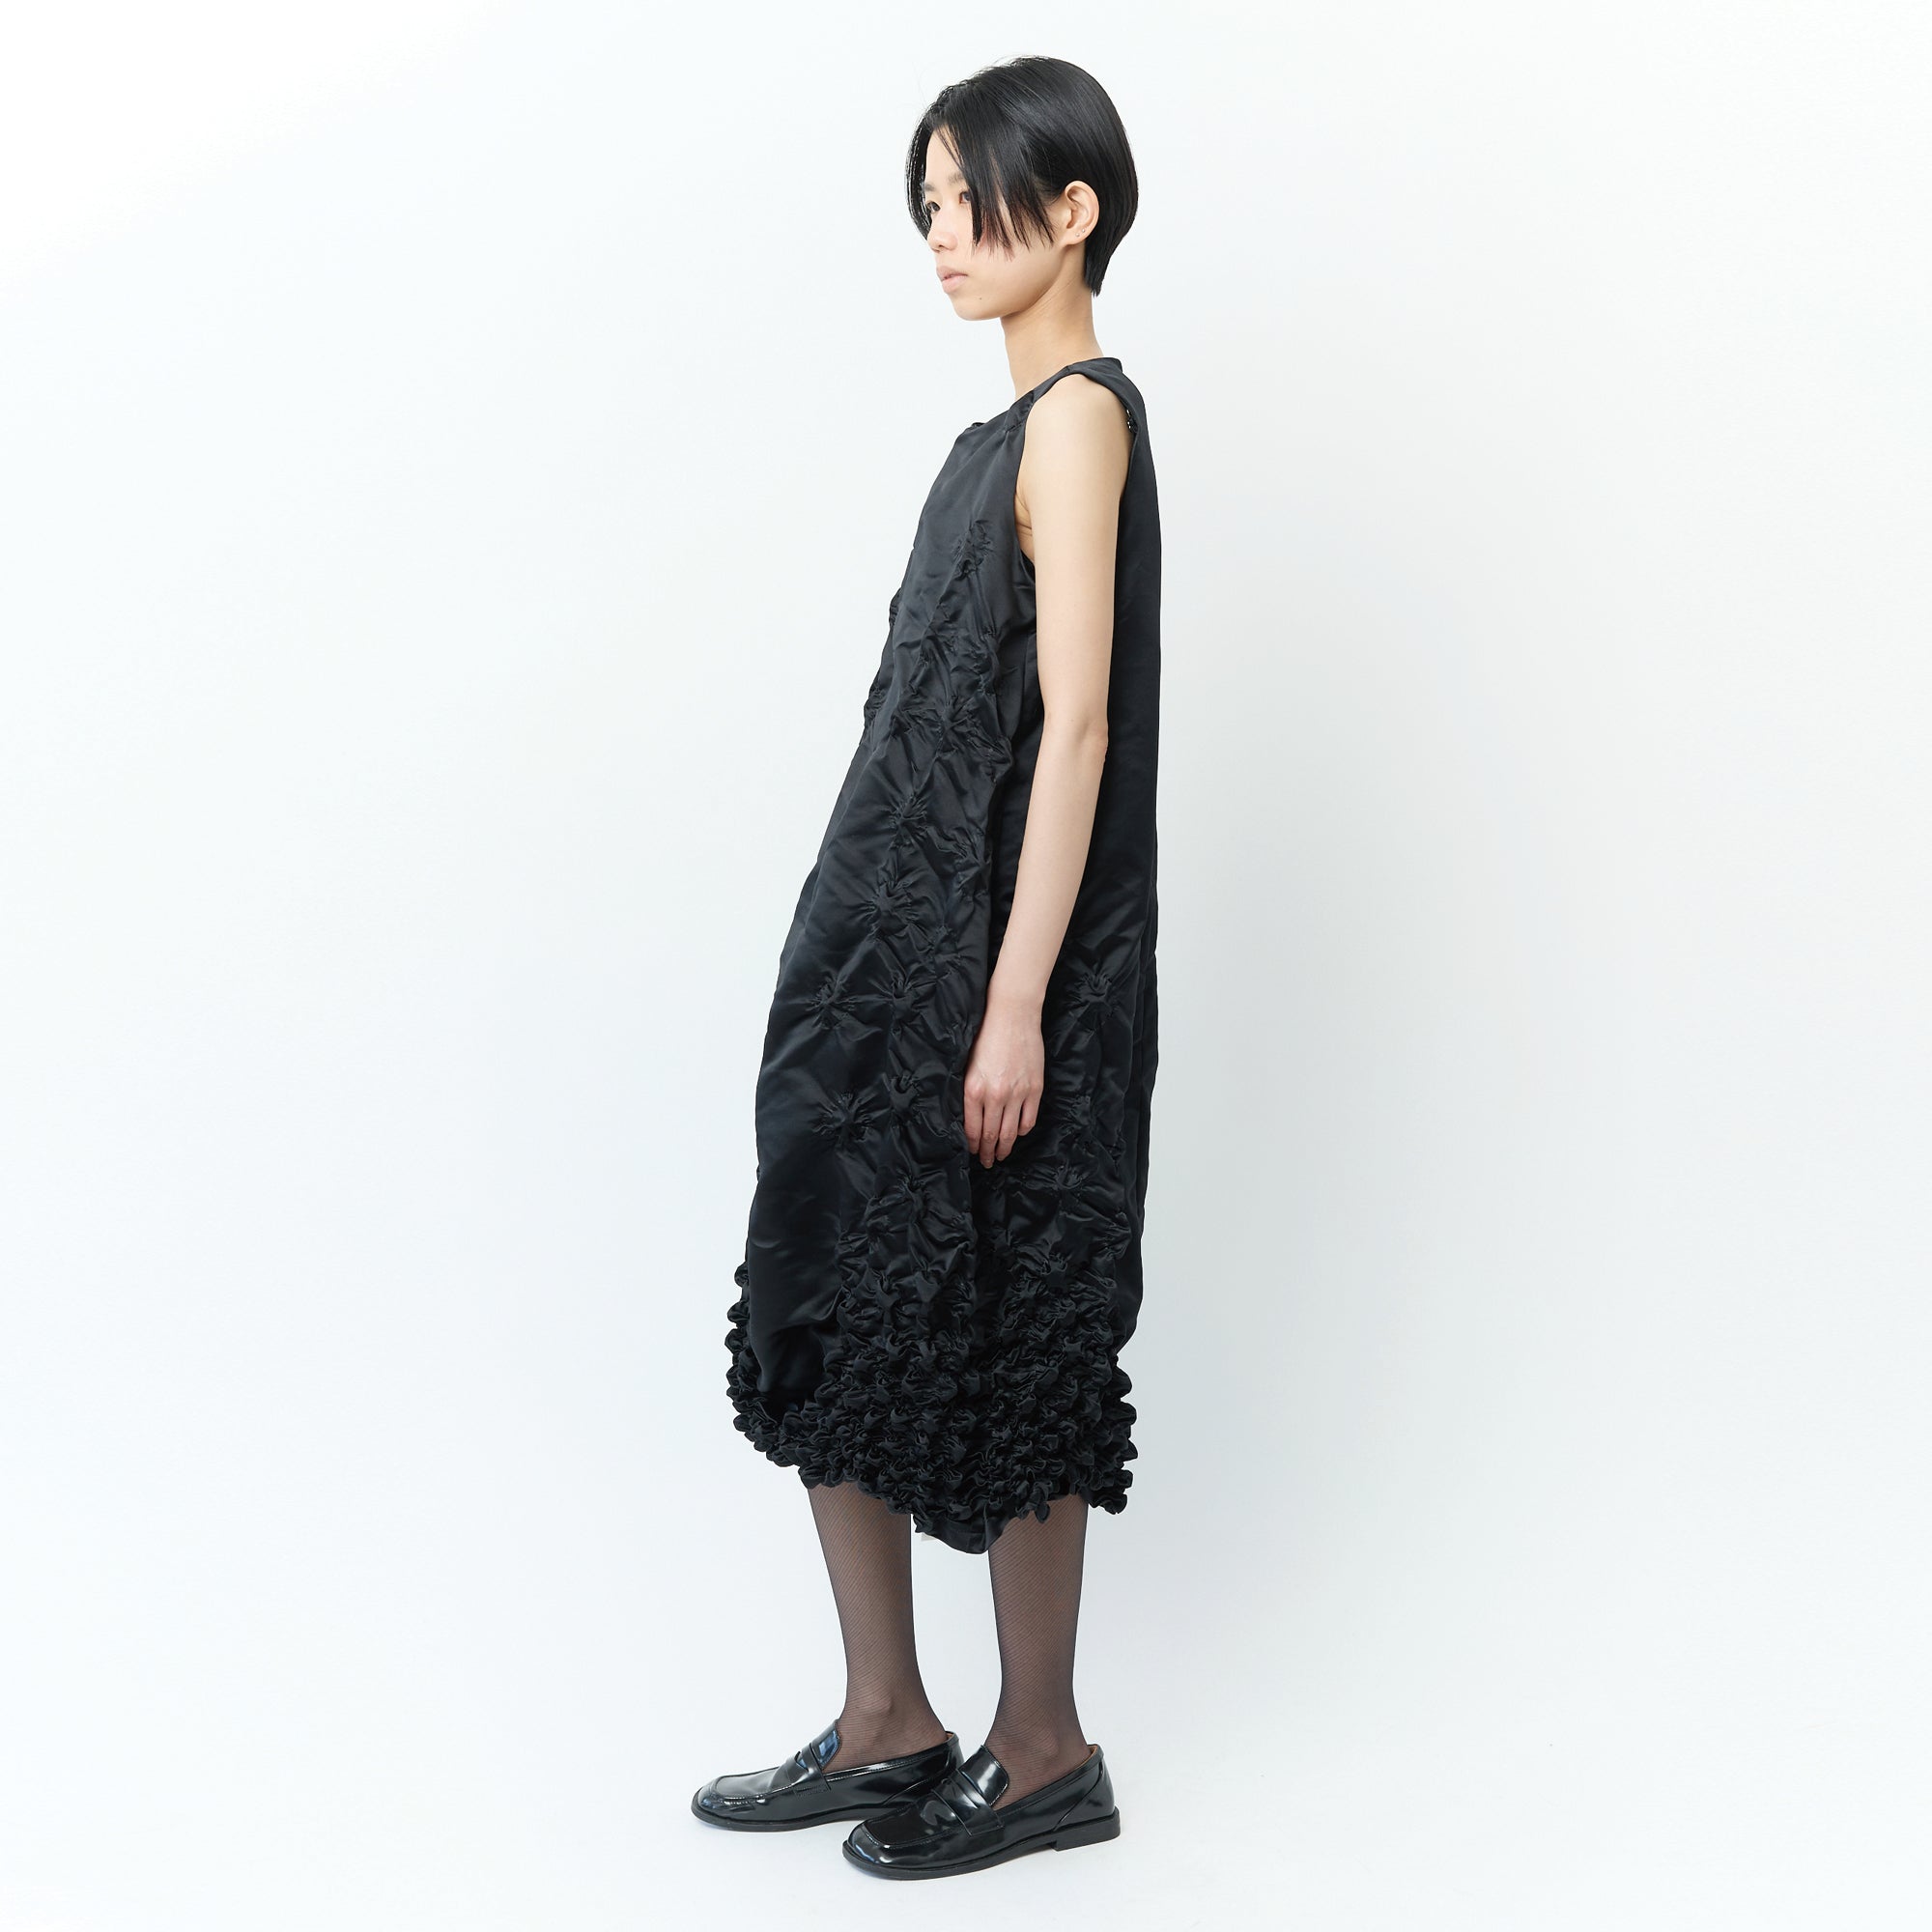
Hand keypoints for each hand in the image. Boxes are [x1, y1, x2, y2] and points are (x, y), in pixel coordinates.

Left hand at [962, 990, 1043, 1166]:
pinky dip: (1022, 1131)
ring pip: (1010, 1132)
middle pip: (991, 1135)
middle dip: (988, 1153)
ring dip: (1005, 1147)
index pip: (972, 1129)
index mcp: (973, 1089)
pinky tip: (1017, 1133)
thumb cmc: (986, 1036)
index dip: (973, 1145)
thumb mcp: (968, 1065)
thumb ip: (968, 1092)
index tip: (973, 1152)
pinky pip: (1028, 1119)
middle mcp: (995, 1095)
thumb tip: (968, 1118)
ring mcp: (1017, 1093)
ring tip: (1002, 1154)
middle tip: (987, 1162)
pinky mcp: (1034, 1088)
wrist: (1013, 1015)